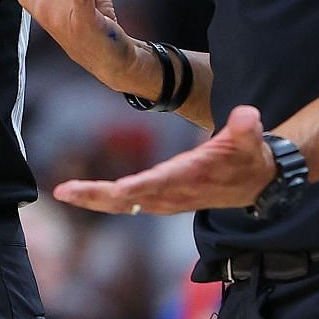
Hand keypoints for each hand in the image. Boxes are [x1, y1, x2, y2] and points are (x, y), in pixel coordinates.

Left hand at [54, 105, 276, 214]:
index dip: (141, 186)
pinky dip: (104, 199)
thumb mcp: (251, 140)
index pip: (162, 182)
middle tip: (65, 191)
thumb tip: (247, 115)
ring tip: (64, 192)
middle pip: (130, 198)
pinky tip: (81, 194)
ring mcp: (166, 199)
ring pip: (124, 203)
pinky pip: (127, 202)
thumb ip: (246, 128)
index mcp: (192, 176)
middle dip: (97, 196)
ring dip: (94, 198)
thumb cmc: (248, 157)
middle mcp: (174, 192)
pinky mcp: (161, 199)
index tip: (119, 189)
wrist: (254, 183)